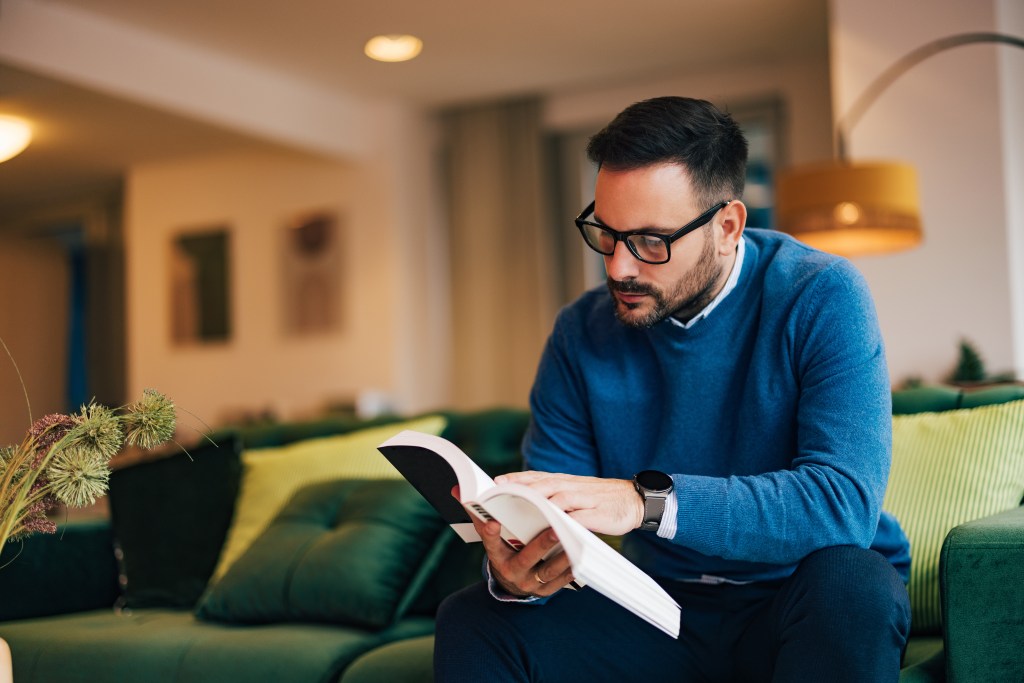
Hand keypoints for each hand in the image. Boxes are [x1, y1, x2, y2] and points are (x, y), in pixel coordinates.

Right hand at [452, 485, 573, 596]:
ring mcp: (530, 583)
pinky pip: (562, 580)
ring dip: (561, 556)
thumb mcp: (491, 535)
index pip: (491, 544)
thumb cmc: (504, 549)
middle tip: (554, 528)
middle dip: (540, 543)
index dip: (490, 533)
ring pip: (548, 570)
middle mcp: (512, 571)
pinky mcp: (546, 590)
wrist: (513, 582)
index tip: (493, 522)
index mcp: (497, 556)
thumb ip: (478, 514)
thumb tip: (456, 490)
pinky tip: (581, 556)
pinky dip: (572, 568)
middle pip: (526, 557)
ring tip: (575, 540)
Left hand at [495, 471, 642, 535]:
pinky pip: (579, 518)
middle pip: (543, 485)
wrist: (635, 500)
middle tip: (501, 493)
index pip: (537, 477)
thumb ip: (556, 495)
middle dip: (521, 489)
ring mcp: (585, 500)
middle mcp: (572, 487)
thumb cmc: (601, 499)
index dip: (517, 478)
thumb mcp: (576, 492)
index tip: (497, 482)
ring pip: (558, 498)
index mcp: (565, 482)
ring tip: (519, 508)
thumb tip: (530, 501)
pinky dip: (565, 522)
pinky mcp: (597, 514)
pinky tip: (552, 528)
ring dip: (538, 502)